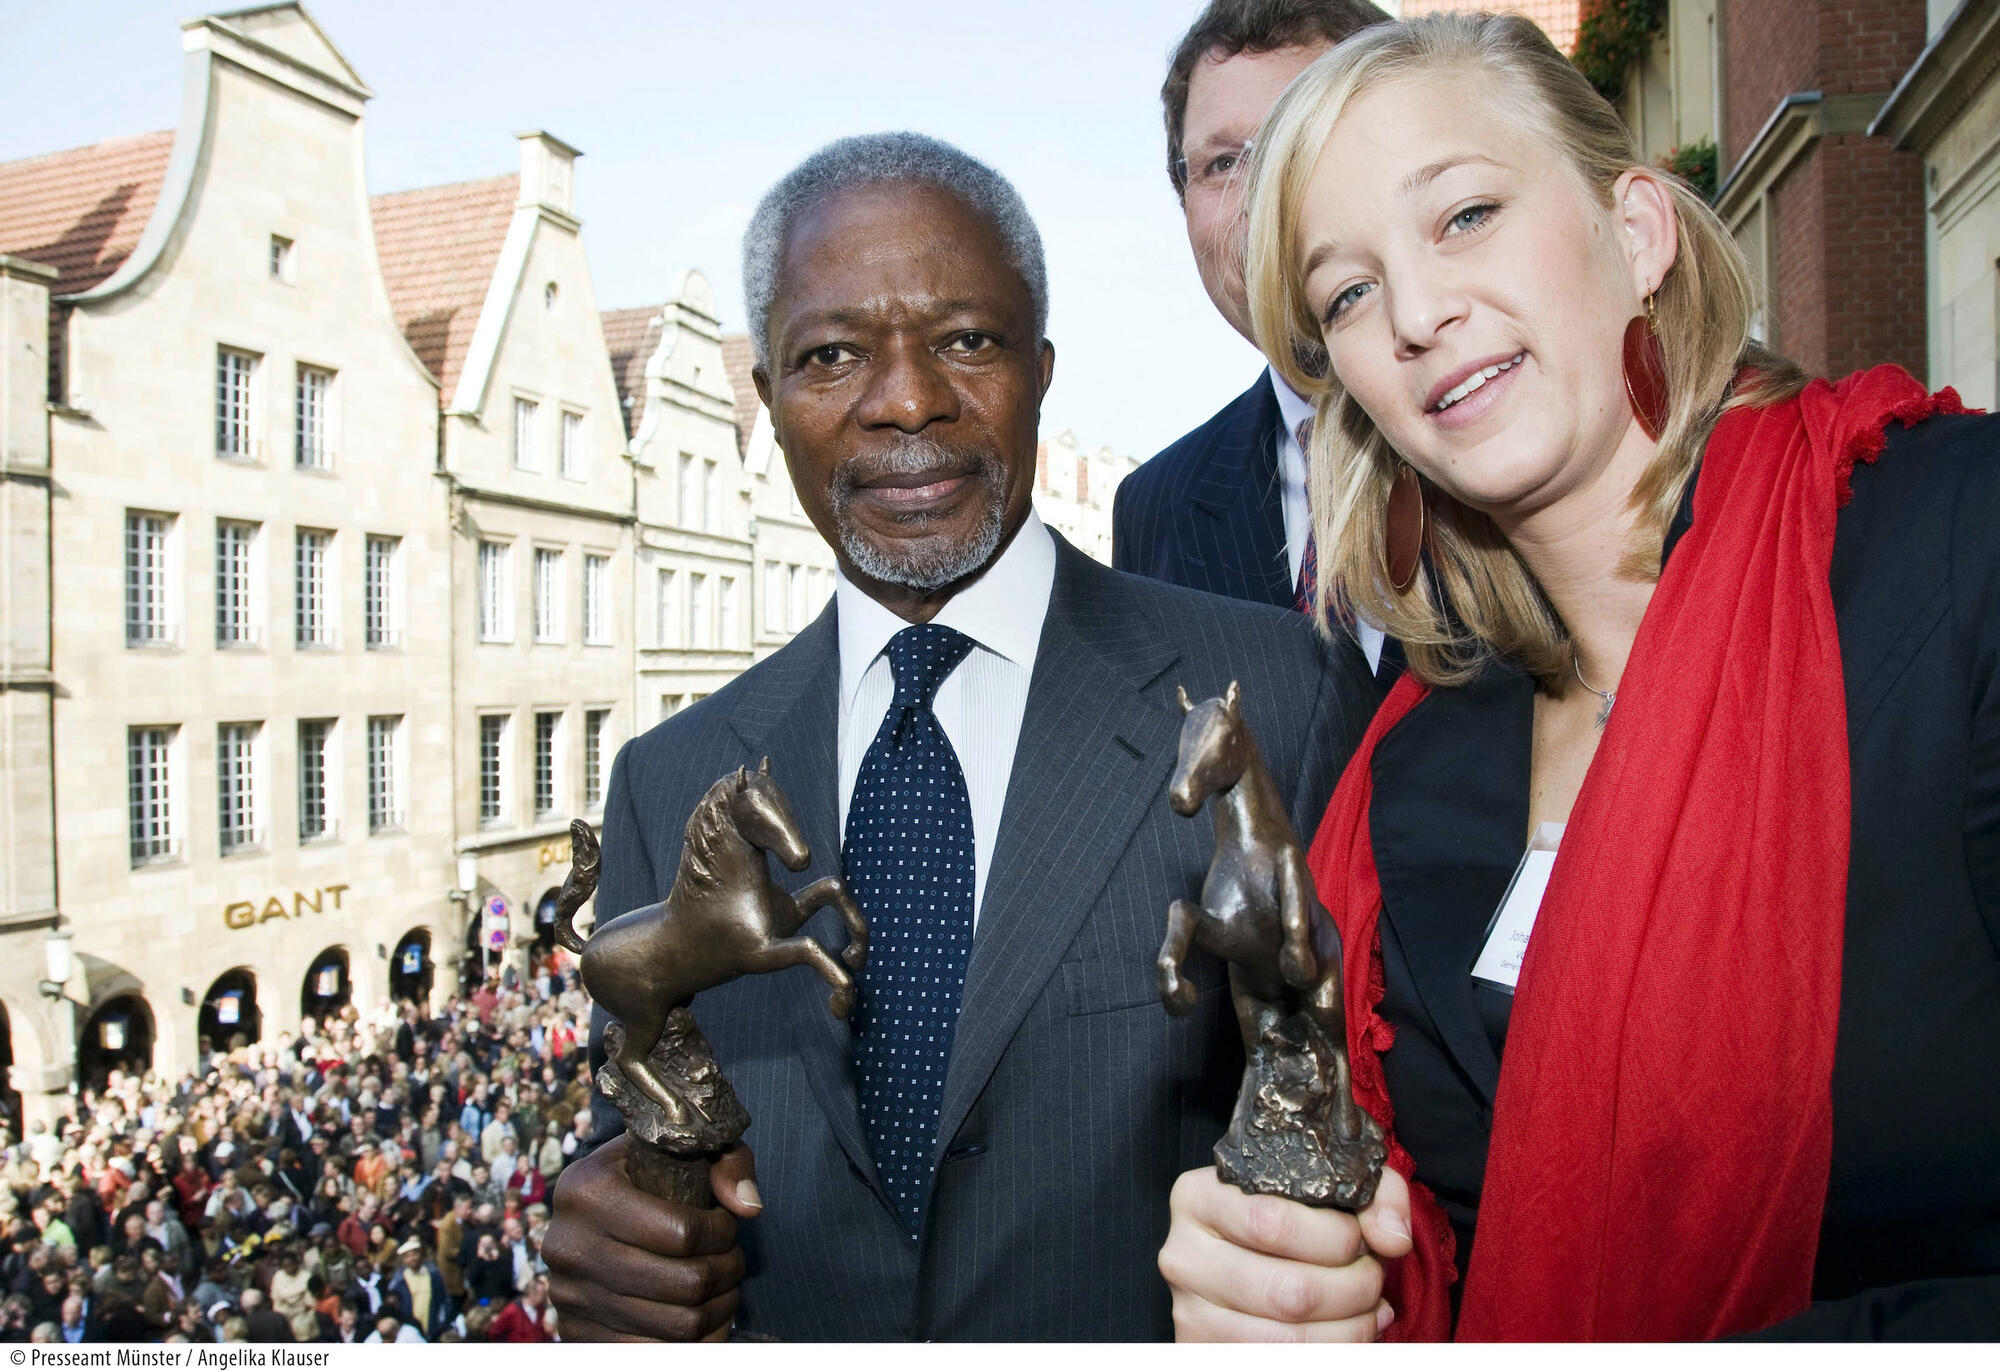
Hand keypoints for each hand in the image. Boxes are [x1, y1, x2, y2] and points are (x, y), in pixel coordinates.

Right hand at [542, 1134, 760, 1341]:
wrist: (585, 1206)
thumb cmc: (645, 1173)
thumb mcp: (683, 1148)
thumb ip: (727, 1163)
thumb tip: (748, 1208)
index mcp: (588, 1190)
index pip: (682, 1232)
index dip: (722, 1233)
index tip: (727, 1225)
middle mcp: (569, 1245)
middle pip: (684, 1283)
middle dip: (726, 1272)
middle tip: (733, 1259)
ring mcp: (568, 1294)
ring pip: (678, 1324)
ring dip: (718, 1308)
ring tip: (723, 1285)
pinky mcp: (573, 1331)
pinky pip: (653, 1352)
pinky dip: (694, 1340)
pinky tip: (704, 1314)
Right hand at [1157, 1164, 1411, 1340]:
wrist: (1257, 1255)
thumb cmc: (1294, 1217)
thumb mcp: (1328, 1186)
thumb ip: (1373, 1196)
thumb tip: (1393, 1238)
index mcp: (1199, 1197)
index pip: (1271, 1223)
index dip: (1335, 1238)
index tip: (1359, 1238)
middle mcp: (1184, 1255)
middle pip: (1288, 1291)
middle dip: (1354, 1289)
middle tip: (1372, 1277)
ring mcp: (1190, 1311)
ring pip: (1290, 1340)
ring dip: (1351, 1329)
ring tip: (1368, 1307)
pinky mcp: (1204, 1350)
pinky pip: (1282, 1364)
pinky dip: (1333, 1352)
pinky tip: (1347, 1331)